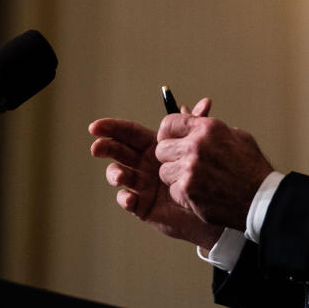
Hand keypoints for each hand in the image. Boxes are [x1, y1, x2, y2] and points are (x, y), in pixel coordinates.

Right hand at [89, 98, 222, 249]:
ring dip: (114, 173)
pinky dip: (125, 198)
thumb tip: (206, 102)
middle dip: (105, 147)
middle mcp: (142, 164)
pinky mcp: (142, 205)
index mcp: (151, 146)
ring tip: (121, 177)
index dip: (111, 128)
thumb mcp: (200, 146)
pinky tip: (130, 198)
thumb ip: (198, 125)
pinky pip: (127, 200)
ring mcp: (140, 184)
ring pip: (118, 175)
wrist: (213, 205)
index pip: (126, 133)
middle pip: (117, 151)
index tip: (95, 127)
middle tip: (97, 148)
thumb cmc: (204, 174)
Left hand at [154, 112, 273, 231]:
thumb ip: (207, 124)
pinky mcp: (188, 191)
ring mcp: (190, 170)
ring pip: (164, 171)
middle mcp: (195, 146)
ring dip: (175, 176)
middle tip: (183, 163)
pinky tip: (200, 192)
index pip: (168, 123)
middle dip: (170, 156)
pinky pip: (172, 189)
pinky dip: (183, 193)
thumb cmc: (251, 168)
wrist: (262, 199)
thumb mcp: (235, 136)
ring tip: (195, 179)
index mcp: (207, 128)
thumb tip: (185, 111)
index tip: (170, 140)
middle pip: (161, 148)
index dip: (167, 133)